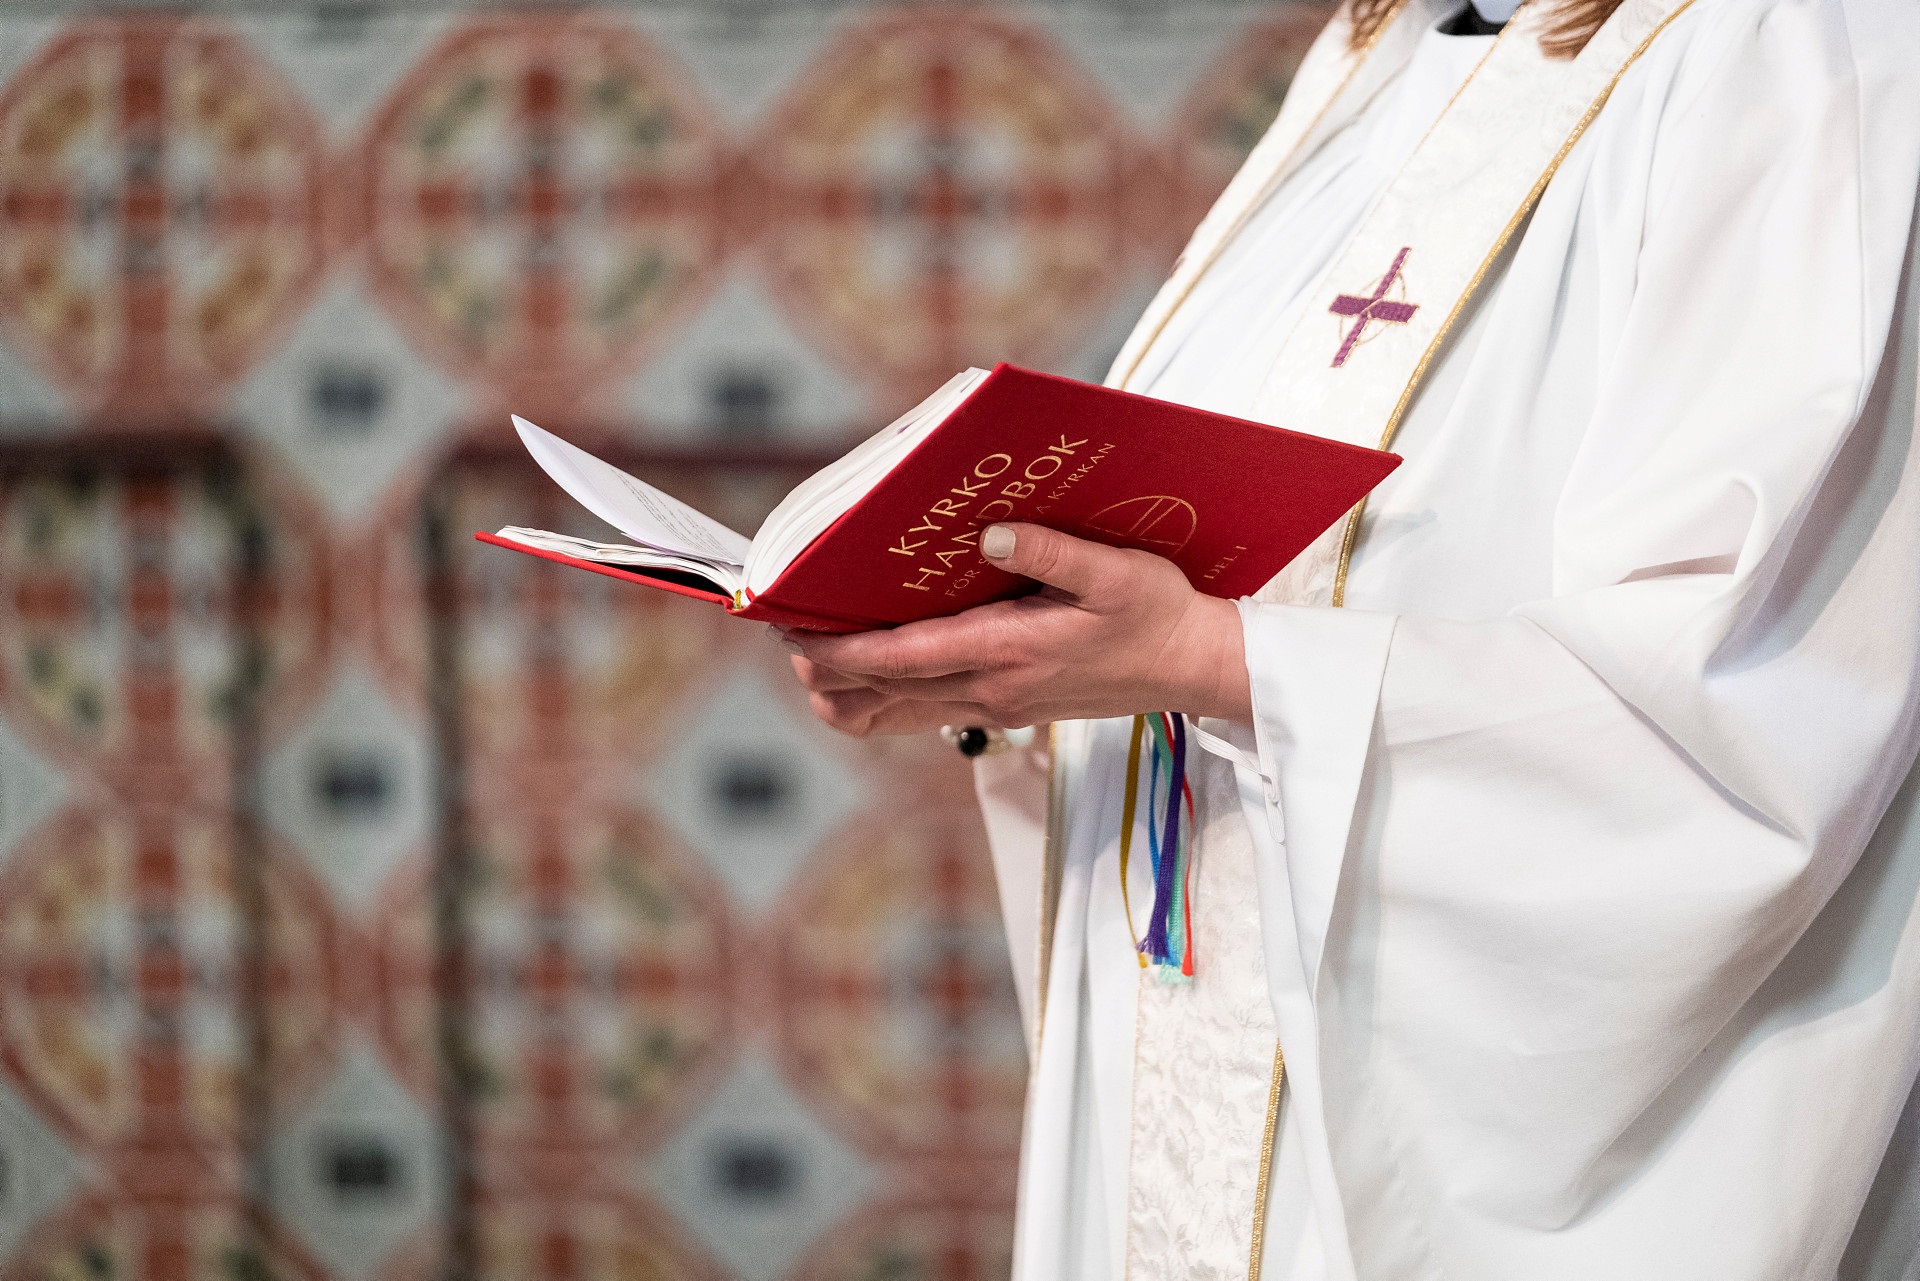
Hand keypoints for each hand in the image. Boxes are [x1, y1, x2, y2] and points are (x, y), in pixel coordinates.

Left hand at [785, 522, 1251, 737]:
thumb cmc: (1156, 613)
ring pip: (895, 714)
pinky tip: (869, 669)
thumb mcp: (1117, 572)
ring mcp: (995, 705)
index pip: (902, 657)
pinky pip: (921, 713)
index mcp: (1010, 652)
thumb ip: (1053, 553)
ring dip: (846, 690)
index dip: (839, 648)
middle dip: (824, 668)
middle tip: (782, 633)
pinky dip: (882, 698)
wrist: (1195, 668)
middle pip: (881, 694)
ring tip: (810, 655)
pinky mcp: (1003, 708)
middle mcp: (992, 688)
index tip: (790, 631)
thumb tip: (991, 533)